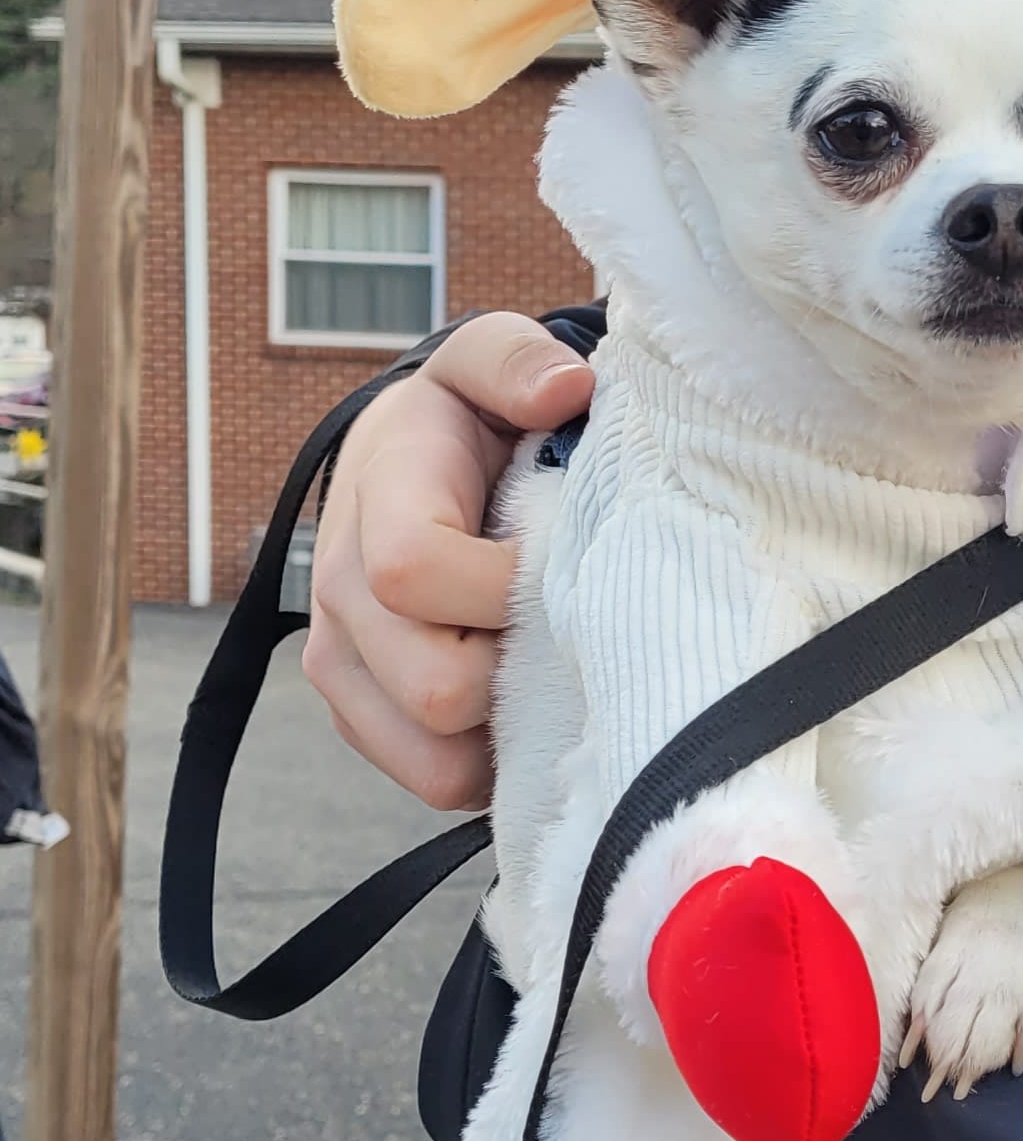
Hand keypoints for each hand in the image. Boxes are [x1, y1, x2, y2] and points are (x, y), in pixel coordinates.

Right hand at [303, 312, 592, 806]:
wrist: (416, 464)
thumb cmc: (466, 416)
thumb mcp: (488, 360)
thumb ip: (517, 360)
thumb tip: (564, 389)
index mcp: (375, 503)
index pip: (415, 572)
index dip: (502, 583)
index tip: (549, 557)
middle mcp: (339, 594)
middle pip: (435, 689)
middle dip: (516, 665)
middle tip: (553, 618)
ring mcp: (344, 667)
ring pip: (436, 758)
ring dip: (505, 723)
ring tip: (536, 657)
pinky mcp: (364, 721)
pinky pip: (438, 781)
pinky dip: (492, 757)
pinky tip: (520, 696)